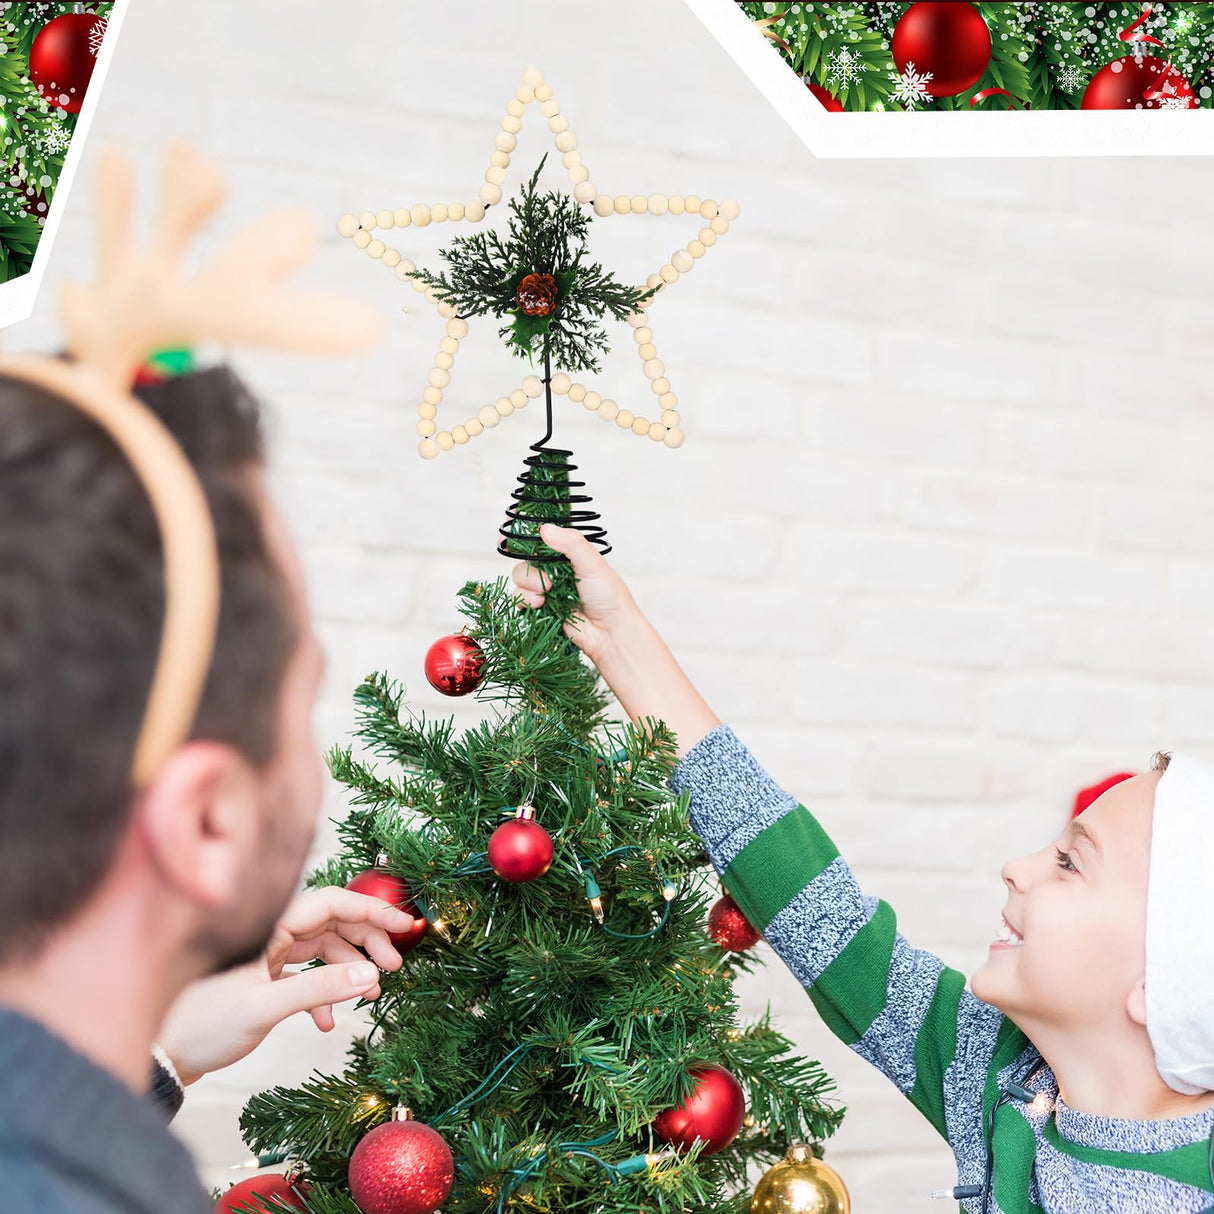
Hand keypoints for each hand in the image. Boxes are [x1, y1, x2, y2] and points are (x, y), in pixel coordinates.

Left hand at [158, 886, 414, 1084]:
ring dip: (348, 969)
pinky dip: (323, 992)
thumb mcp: (265, 1006)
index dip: (373, 910)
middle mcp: (270, 932)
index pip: (333, 902)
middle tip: (393, 965)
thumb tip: (370, 974)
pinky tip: (327, 1021)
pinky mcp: (264, 978)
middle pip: (332, 922)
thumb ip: (320, 987)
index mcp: (269, 925)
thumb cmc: (201, 1025)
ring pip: (322, 948)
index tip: (406, 924)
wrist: (162, 1057)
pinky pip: (306, 973)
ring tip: (370, 995)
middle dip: (366, 941)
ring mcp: (267, 954)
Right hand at [510, 523, 643, 663]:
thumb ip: (571, 544)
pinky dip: (525, 600)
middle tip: (539, 574)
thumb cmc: (609, 596)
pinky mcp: (540, 608)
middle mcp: (555, 569)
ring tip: (545, 592)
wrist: (609, 633)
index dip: (525, 533)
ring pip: (520, 578)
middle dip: (527, 566)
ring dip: (528, 584)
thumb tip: (544, 529)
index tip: (507, 528)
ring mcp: (546, 588)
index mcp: (569, 554)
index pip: (543, 537)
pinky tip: (539, 604)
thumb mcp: (593, 564)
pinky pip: (520, 599)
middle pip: (526, 558)